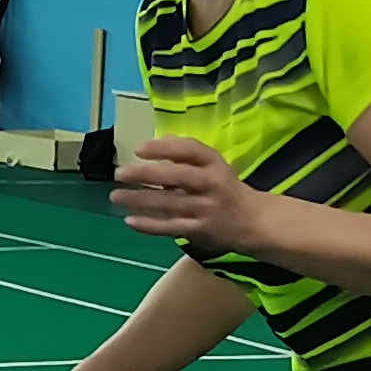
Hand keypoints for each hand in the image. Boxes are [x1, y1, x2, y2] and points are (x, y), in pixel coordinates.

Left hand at [108, 134, 264, 253]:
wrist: (255, 222)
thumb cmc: (226, 189)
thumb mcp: (214, 165)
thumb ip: (188, 153)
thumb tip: (158, 141)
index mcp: (214, 164)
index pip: (189, 151)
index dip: (163, 149)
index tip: (138, 149)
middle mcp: (211, 184)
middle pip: (176, 177)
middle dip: (145, 175)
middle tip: (120, 174)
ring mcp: (205, 209)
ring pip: (169, 203)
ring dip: (140, 200)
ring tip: (116, 197)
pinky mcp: (200, 230)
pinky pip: (171, 227)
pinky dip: (150, 225)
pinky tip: (130, 220)